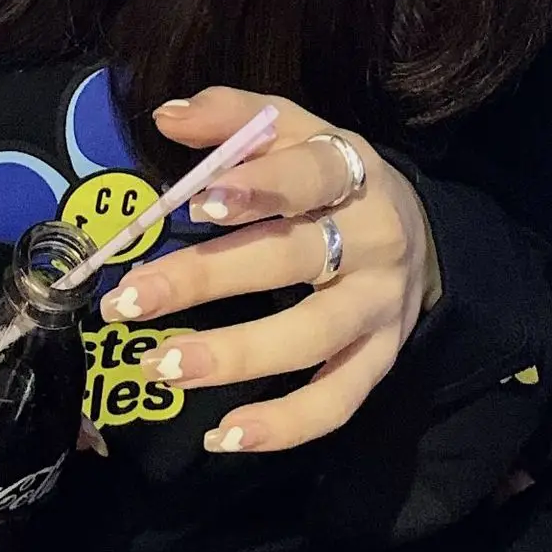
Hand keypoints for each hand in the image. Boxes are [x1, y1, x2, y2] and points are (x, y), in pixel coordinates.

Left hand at [97, 88, 439, 455]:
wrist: (419, 234)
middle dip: (208, 279)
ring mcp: (377, 306)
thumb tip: (166, 116)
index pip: (310, 173)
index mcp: (351, 170)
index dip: (259, 186)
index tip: (197, 203)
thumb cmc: (330, 177)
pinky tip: (221, 435)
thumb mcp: (295, 131)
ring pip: (310, 336)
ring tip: (161, 366)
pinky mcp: (380, 360)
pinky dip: (283, 425)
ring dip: (235, 356)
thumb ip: (233, 117)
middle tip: (132, 299)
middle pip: (292, 258)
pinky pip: (336, 402)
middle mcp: (372, 240)